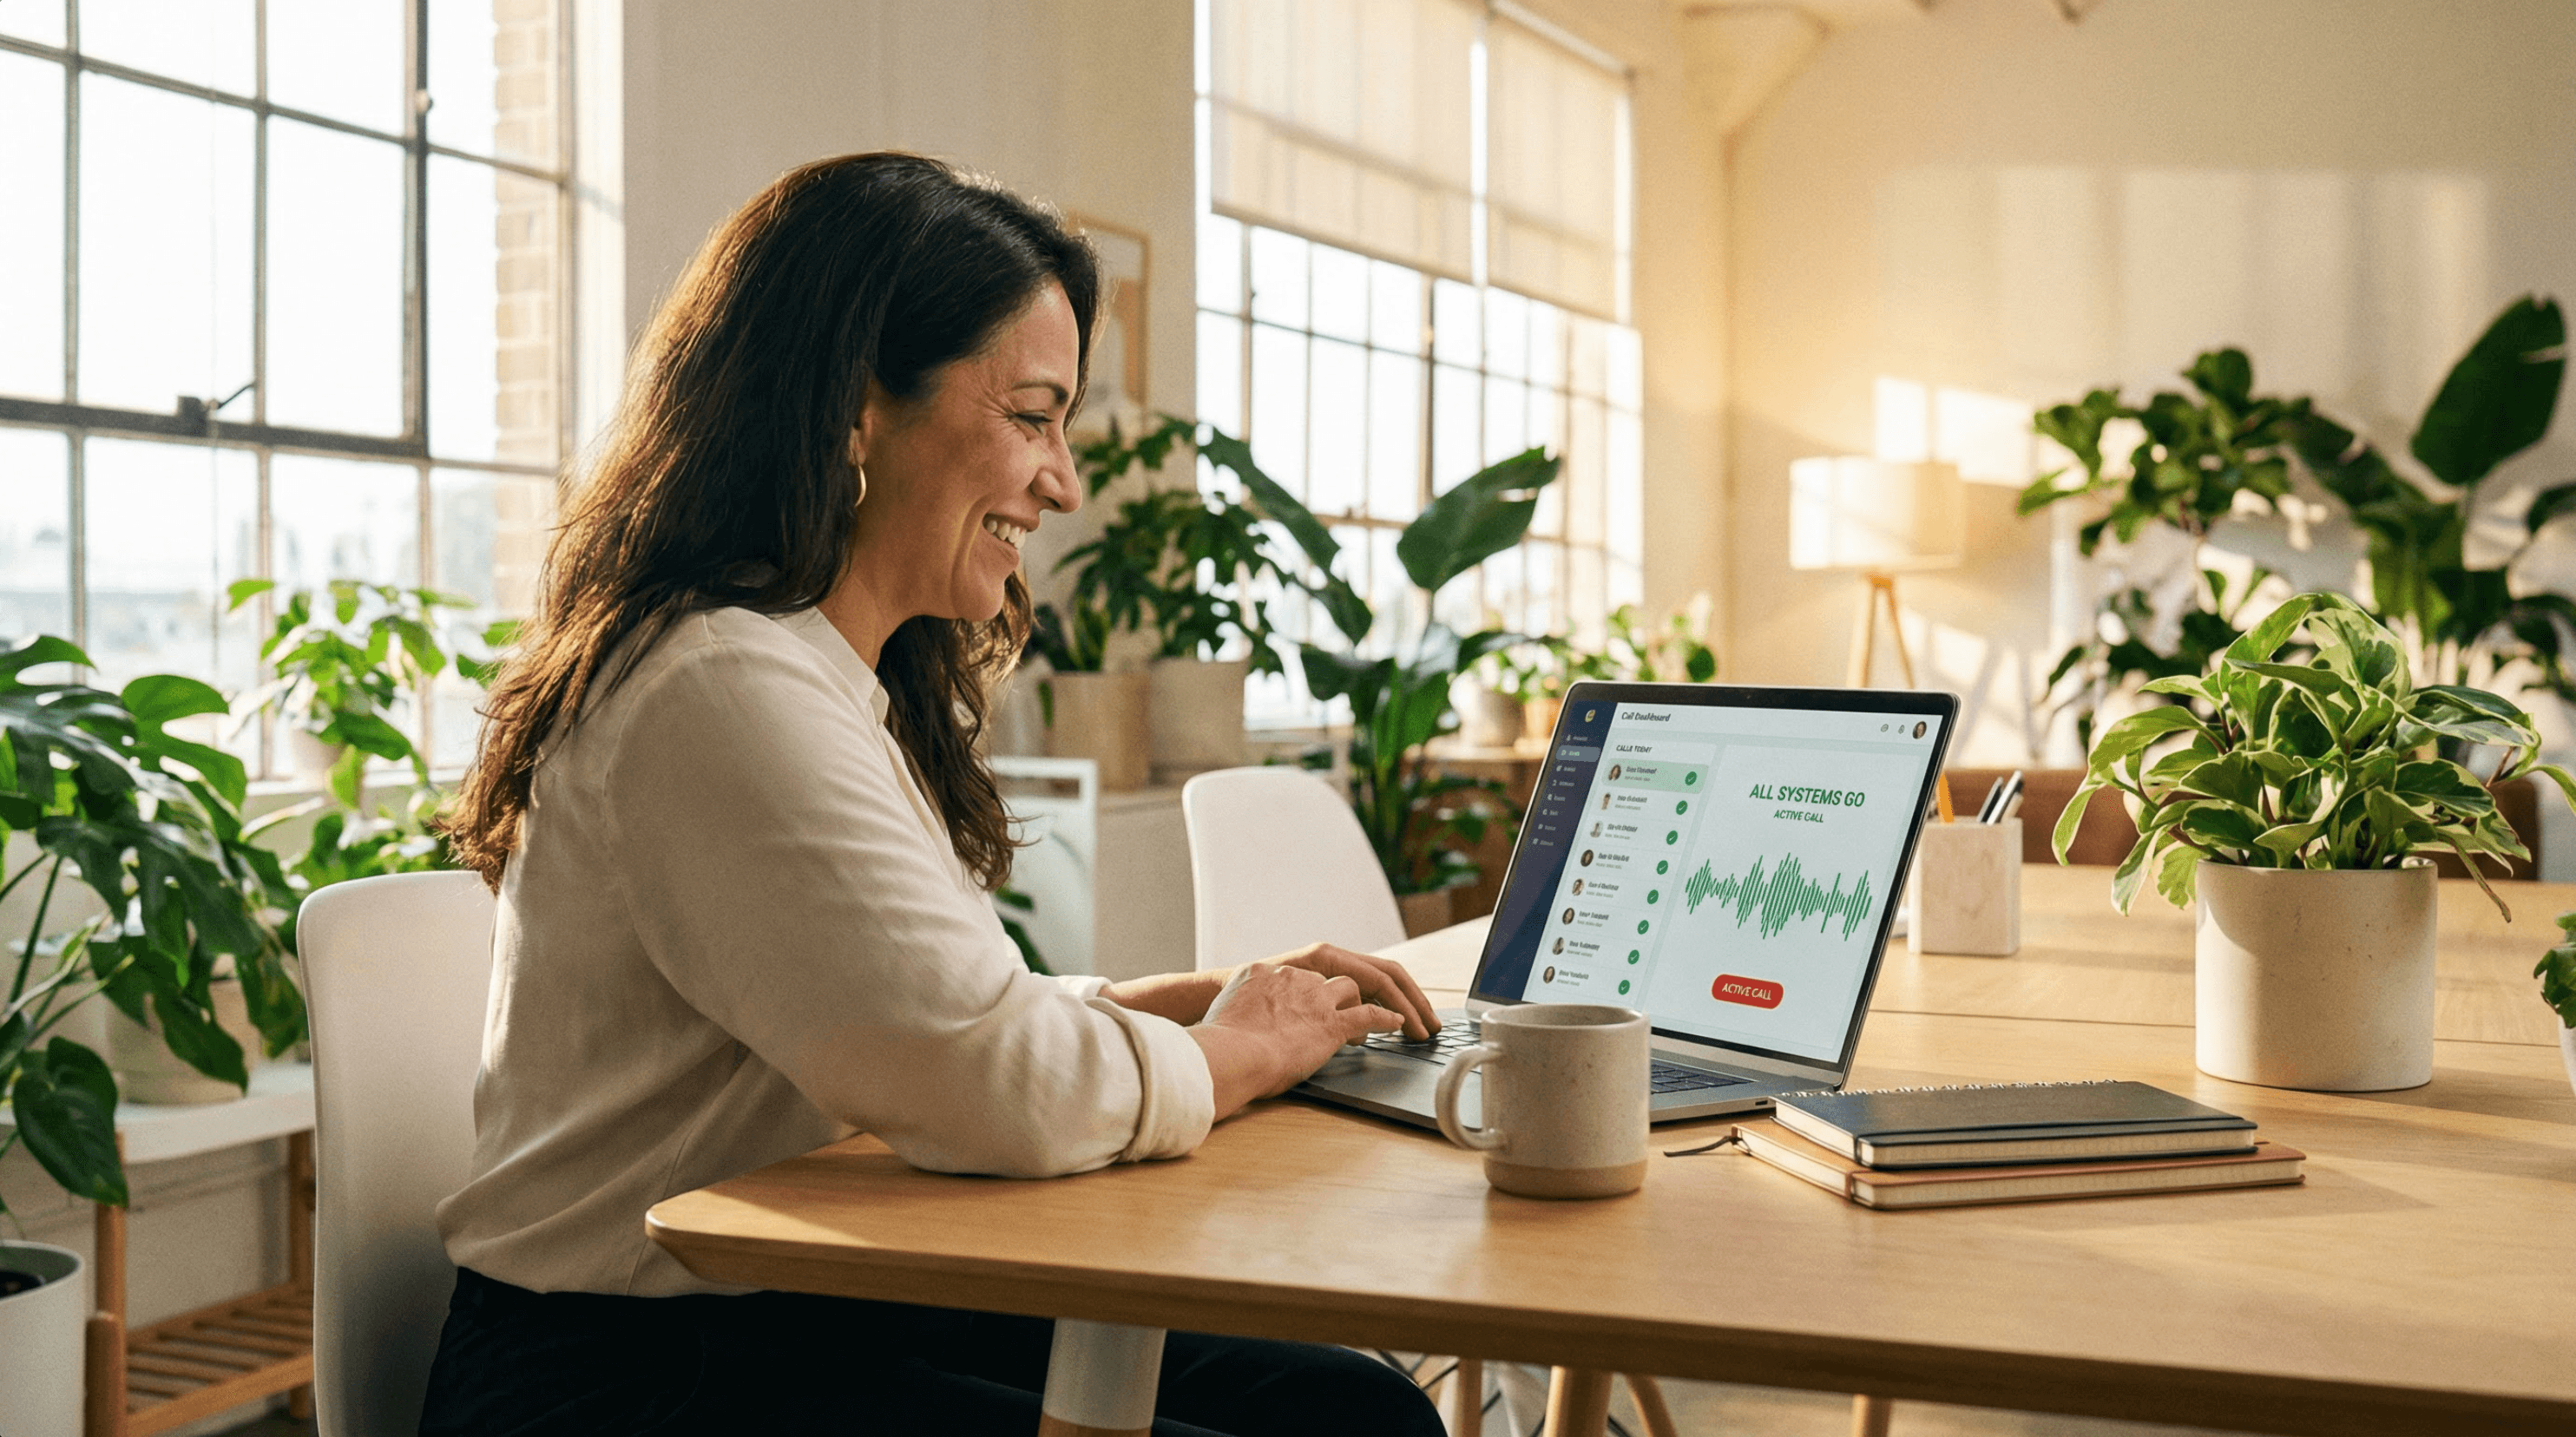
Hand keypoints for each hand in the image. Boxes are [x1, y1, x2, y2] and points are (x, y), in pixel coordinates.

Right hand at [1101, 945, 1439, 1038]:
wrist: (1225, 1053)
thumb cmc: (1222, 1042)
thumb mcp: (1234, 1010)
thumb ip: (1256, 1010)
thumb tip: (1265, 1026)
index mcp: (1276, 970)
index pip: (1329, 971)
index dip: (1356, 987)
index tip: (1369, 1000)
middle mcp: (1302, 974)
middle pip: (1362, 970)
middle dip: (1395, 989)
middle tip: (1414, 1008)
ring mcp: (1318, 995)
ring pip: (1372, 987)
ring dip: (1401, 1005)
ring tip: (1417, 1024)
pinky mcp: (1330, 1021)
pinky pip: (1372, 1015)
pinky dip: (1392, 1019)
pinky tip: (1403, 1026)